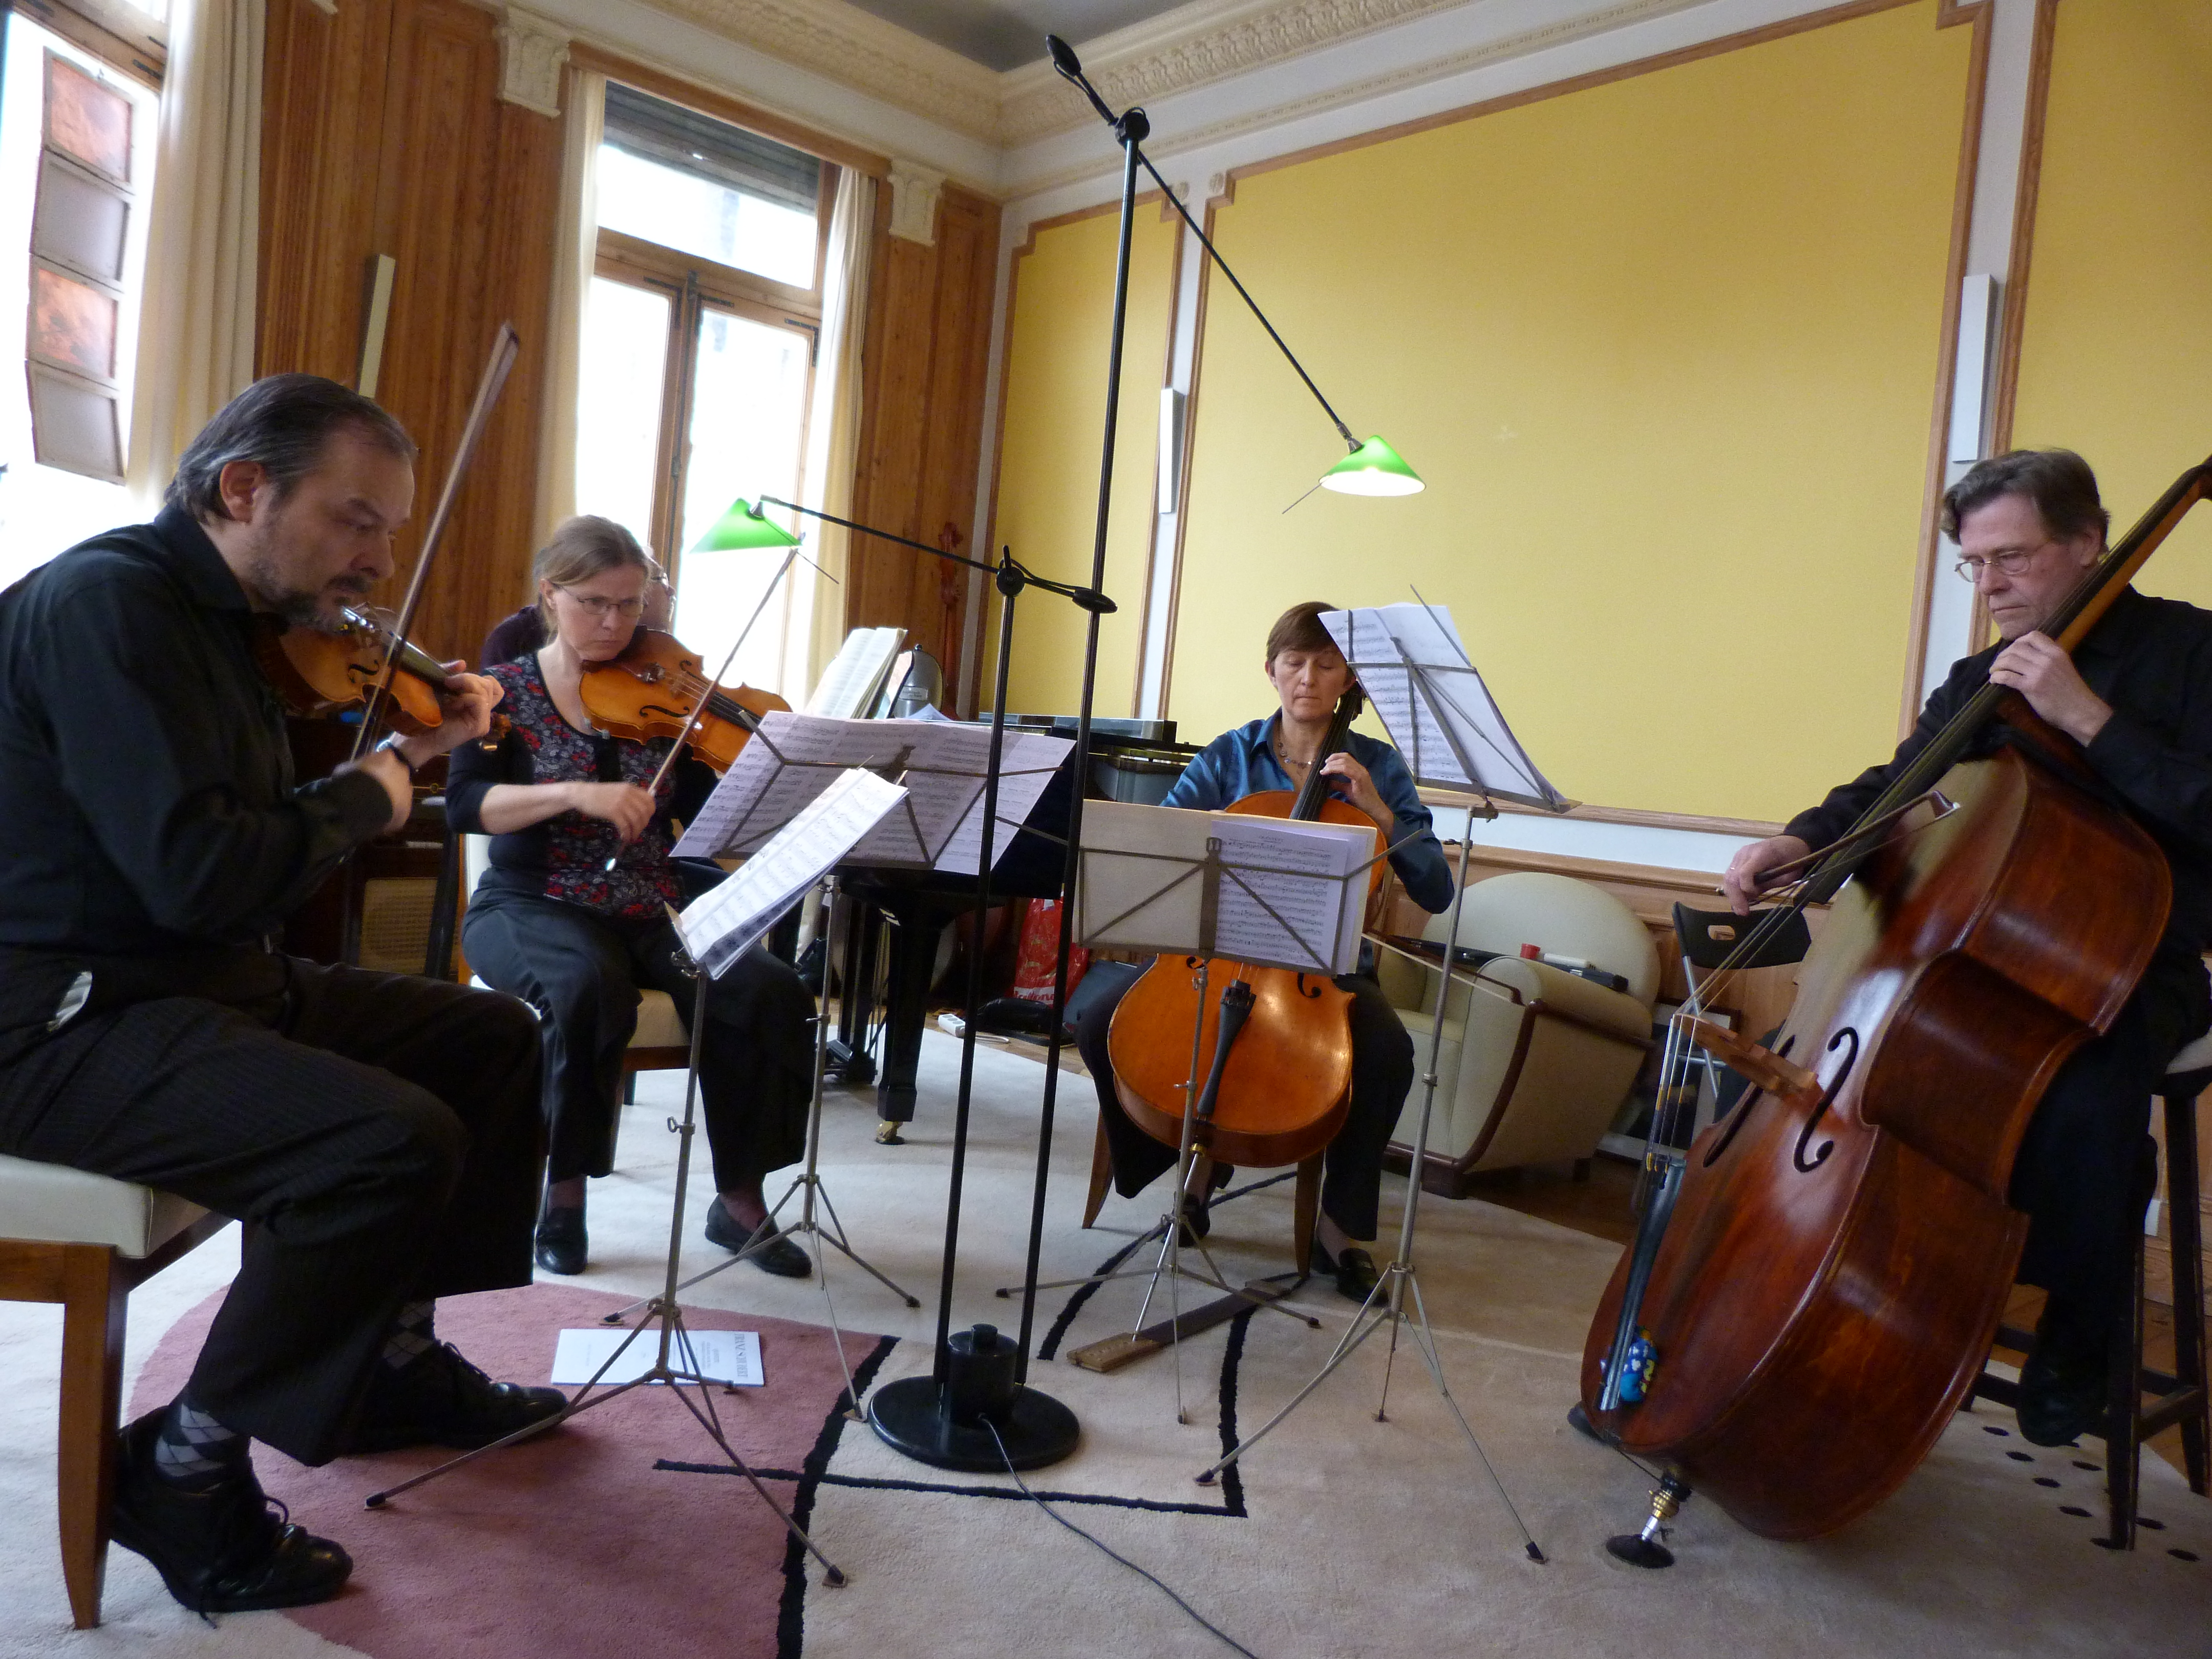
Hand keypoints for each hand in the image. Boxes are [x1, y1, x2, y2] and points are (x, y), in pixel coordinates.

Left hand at [398, 665, 503, 764]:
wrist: (417, 736)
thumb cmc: (425, 713)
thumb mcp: (439, 687)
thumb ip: (451, 675)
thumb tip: (462, 663)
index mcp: (477, 704)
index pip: (494, 686)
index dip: (479, 678)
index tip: (456, 681)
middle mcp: (484, 712)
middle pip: (490, 684)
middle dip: (468, 678)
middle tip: (447, 684)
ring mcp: (483, 720)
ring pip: (486, 690)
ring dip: (465, 686)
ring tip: (448, 697)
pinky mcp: (479, 726)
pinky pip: (479, 701)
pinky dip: (464, 698)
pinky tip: (452, 705)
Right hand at [567, 782, 655, 841]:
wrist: (581, 794)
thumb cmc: (598, 794)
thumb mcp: (617, 791)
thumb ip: (629, 798)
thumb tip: (641, 812)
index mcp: (630, 788)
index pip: (649, 800)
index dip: (650, 812)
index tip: (646, 819)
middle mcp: (628, 794)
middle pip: (645, 812)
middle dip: (644, 824)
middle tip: (638, 830)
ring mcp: (620, 802)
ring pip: (636, 820)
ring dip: (636, 831)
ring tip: (632, 837)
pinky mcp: (612, 811)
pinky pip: (625, 826)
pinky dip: (627, 834)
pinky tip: (624, 837)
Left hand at [1318, 751, 1391, 832]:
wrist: (1373, 809)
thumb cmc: (1362, 801)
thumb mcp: (1346, 790)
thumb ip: (1337, 784)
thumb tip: (1326, 781)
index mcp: (1358, 770)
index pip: (1346, 757)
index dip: (1335, 757)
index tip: (1325, 763)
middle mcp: (1361, 769)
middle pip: (1345, 757)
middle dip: (1332, 759)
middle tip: (1323, 767)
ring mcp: (1361, 773)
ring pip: (1344, 762)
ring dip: (1332, 765)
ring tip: (1324, 770)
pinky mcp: (1360, 779)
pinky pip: (1346, 769)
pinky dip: (1335, 769)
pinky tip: (1328, 773)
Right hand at [1721, 835, 1811, 915]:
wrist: (1789, 843)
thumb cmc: (1793, 858)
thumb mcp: (1789, 874)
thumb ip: (1770, 883)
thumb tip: (1752, 895)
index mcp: (1761, 854)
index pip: (1744, 873)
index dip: (1746, 889)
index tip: (1752, 901)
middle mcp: (1746, 853)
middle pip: (1732, 877)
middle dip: (1736, 897)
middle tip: (1742, 912)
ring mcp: (1739, 855)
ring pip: (1728, 877)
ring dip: (1732, 894)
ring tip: (1740, 908)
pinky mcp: (1737, 859)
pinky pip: (1730, 875)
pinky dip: (1733, 888)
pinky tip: (1739, 899)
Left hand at [1988, 632, 2111, 743]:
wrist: (2081, 711)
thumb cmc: (2071, 692)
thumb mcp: (2063, 667)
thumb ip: (2048, 659)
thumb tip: (2027, 657)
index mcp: (2057, 652)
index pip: (2033, 636)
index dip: (2018, 641)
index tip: (2013, 650)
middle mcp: (2047, 659)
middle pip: (2017, 648)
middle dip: (2003, 655)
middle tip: (1999, 663)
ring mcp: (2039, 672)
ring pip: (2009, 660)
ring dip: (1997, 665)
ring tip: (1994, 671)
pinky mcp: (2031, 687)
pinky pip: (2007, 677)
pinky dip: (1997, 677)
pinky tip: (1995, 681)